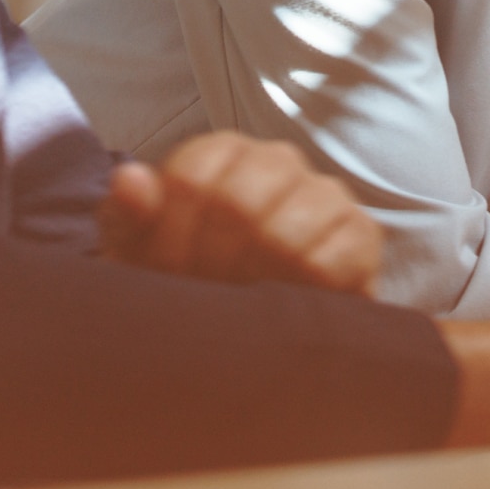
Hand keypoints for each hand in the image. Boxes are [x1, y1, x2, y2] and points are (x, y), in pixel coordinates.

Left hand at [100, 131, 382, 295]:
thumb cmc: (185, 285)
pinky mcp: (360, 233)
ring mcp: (323, 193)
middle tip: (204, 298)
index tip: (165, 275)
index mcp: (220, 154)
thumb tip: (130, 179)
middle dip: (210, 265)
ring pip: (285, 231)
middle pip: (237, 202)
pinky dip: (308, 287)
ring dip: (256, 281)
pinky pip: (336, 254)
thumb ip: (129, 218)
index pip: (192, 177)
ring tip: (243, 305)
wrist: (239, 334)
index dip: (170, 238)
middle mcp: (276, 161)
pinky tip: (289, 301)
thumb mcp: (139, 258)